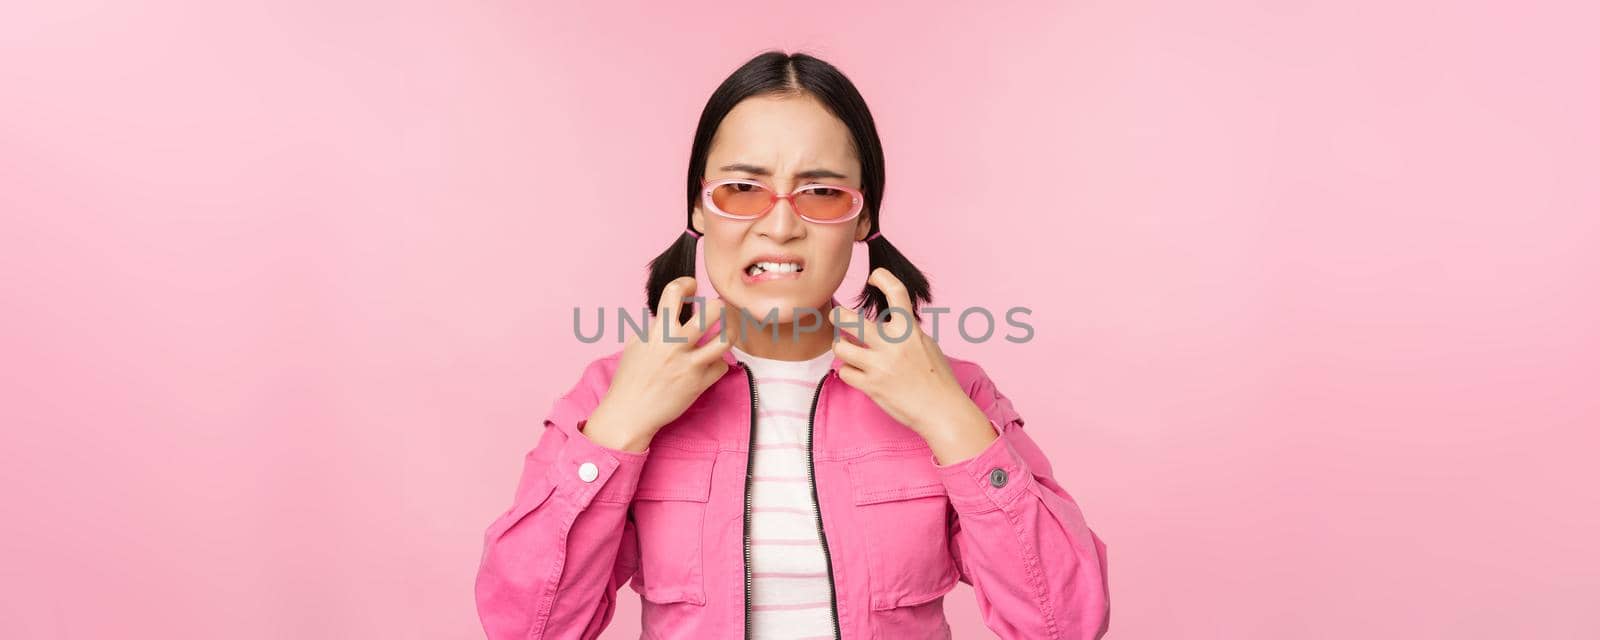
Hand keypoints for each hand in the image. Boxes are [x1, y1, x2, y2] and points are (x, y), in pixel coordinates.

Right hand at [584, 277, 732, 451]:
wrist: (629, 414)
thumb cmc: (629, 379)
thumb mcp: (635, 345)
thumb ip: (652, 328)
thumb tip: (666, 317)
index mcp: (657, 331)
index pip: (674, 292)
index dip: (686, 283)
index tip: (691, 286)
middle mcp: (675, 345)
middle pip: (711, 312)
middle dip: (720, 306)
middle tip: (719, 309)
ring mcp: (689, 364)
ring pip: (725, 339)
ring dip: (730, 331)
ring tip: (727, 330)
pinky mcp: (698, 384)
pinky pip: (721, 366)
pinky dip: (718, 363)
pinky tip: (711, 364)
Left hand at [830, 269, 993, 457]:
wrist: (942, 411)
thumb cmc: (938, 379)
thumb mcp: (927, 344)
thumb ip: (906, 330)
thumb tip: (889, 320)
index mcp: (909, 330)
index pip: (896, 292)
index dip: (882, 277)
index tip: (874, 277)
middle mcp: (893, 344)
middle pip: (848, 319)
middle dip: (837, 315)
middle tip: (837, 316)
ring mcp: (880, 365)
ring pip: (840, 347)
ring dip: (840, 346)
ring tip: (847, 349)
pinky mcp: (871, 386)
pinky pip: (845, 372)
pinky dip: (848, 372)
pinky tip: (858, 373)